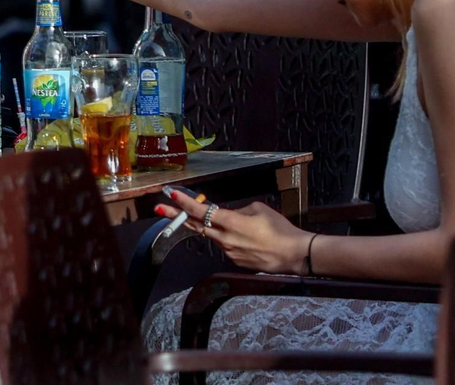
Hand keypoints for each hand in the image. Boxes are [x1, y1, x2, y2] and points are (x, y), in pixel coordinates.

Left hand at [158, 190, 311, 274]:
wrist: (295, 255)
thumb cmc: (280, 229)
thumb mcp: (258, 209)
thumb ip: (237, 210)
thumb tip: (228, 214)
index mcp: (231, 222)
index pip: (201, 211)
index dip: (184, 202)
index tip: (171, 194)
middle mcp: (225, 239)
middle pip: (195, 226)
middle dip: (176, 216)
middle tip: (160, 208)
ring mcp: (229, 252)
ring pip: (211, 235)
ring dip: (205, 226)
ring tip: (208, 217)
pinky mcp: (235, 261)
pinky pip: (224, 245)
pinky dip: (225, 237)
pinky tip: (243, 236)